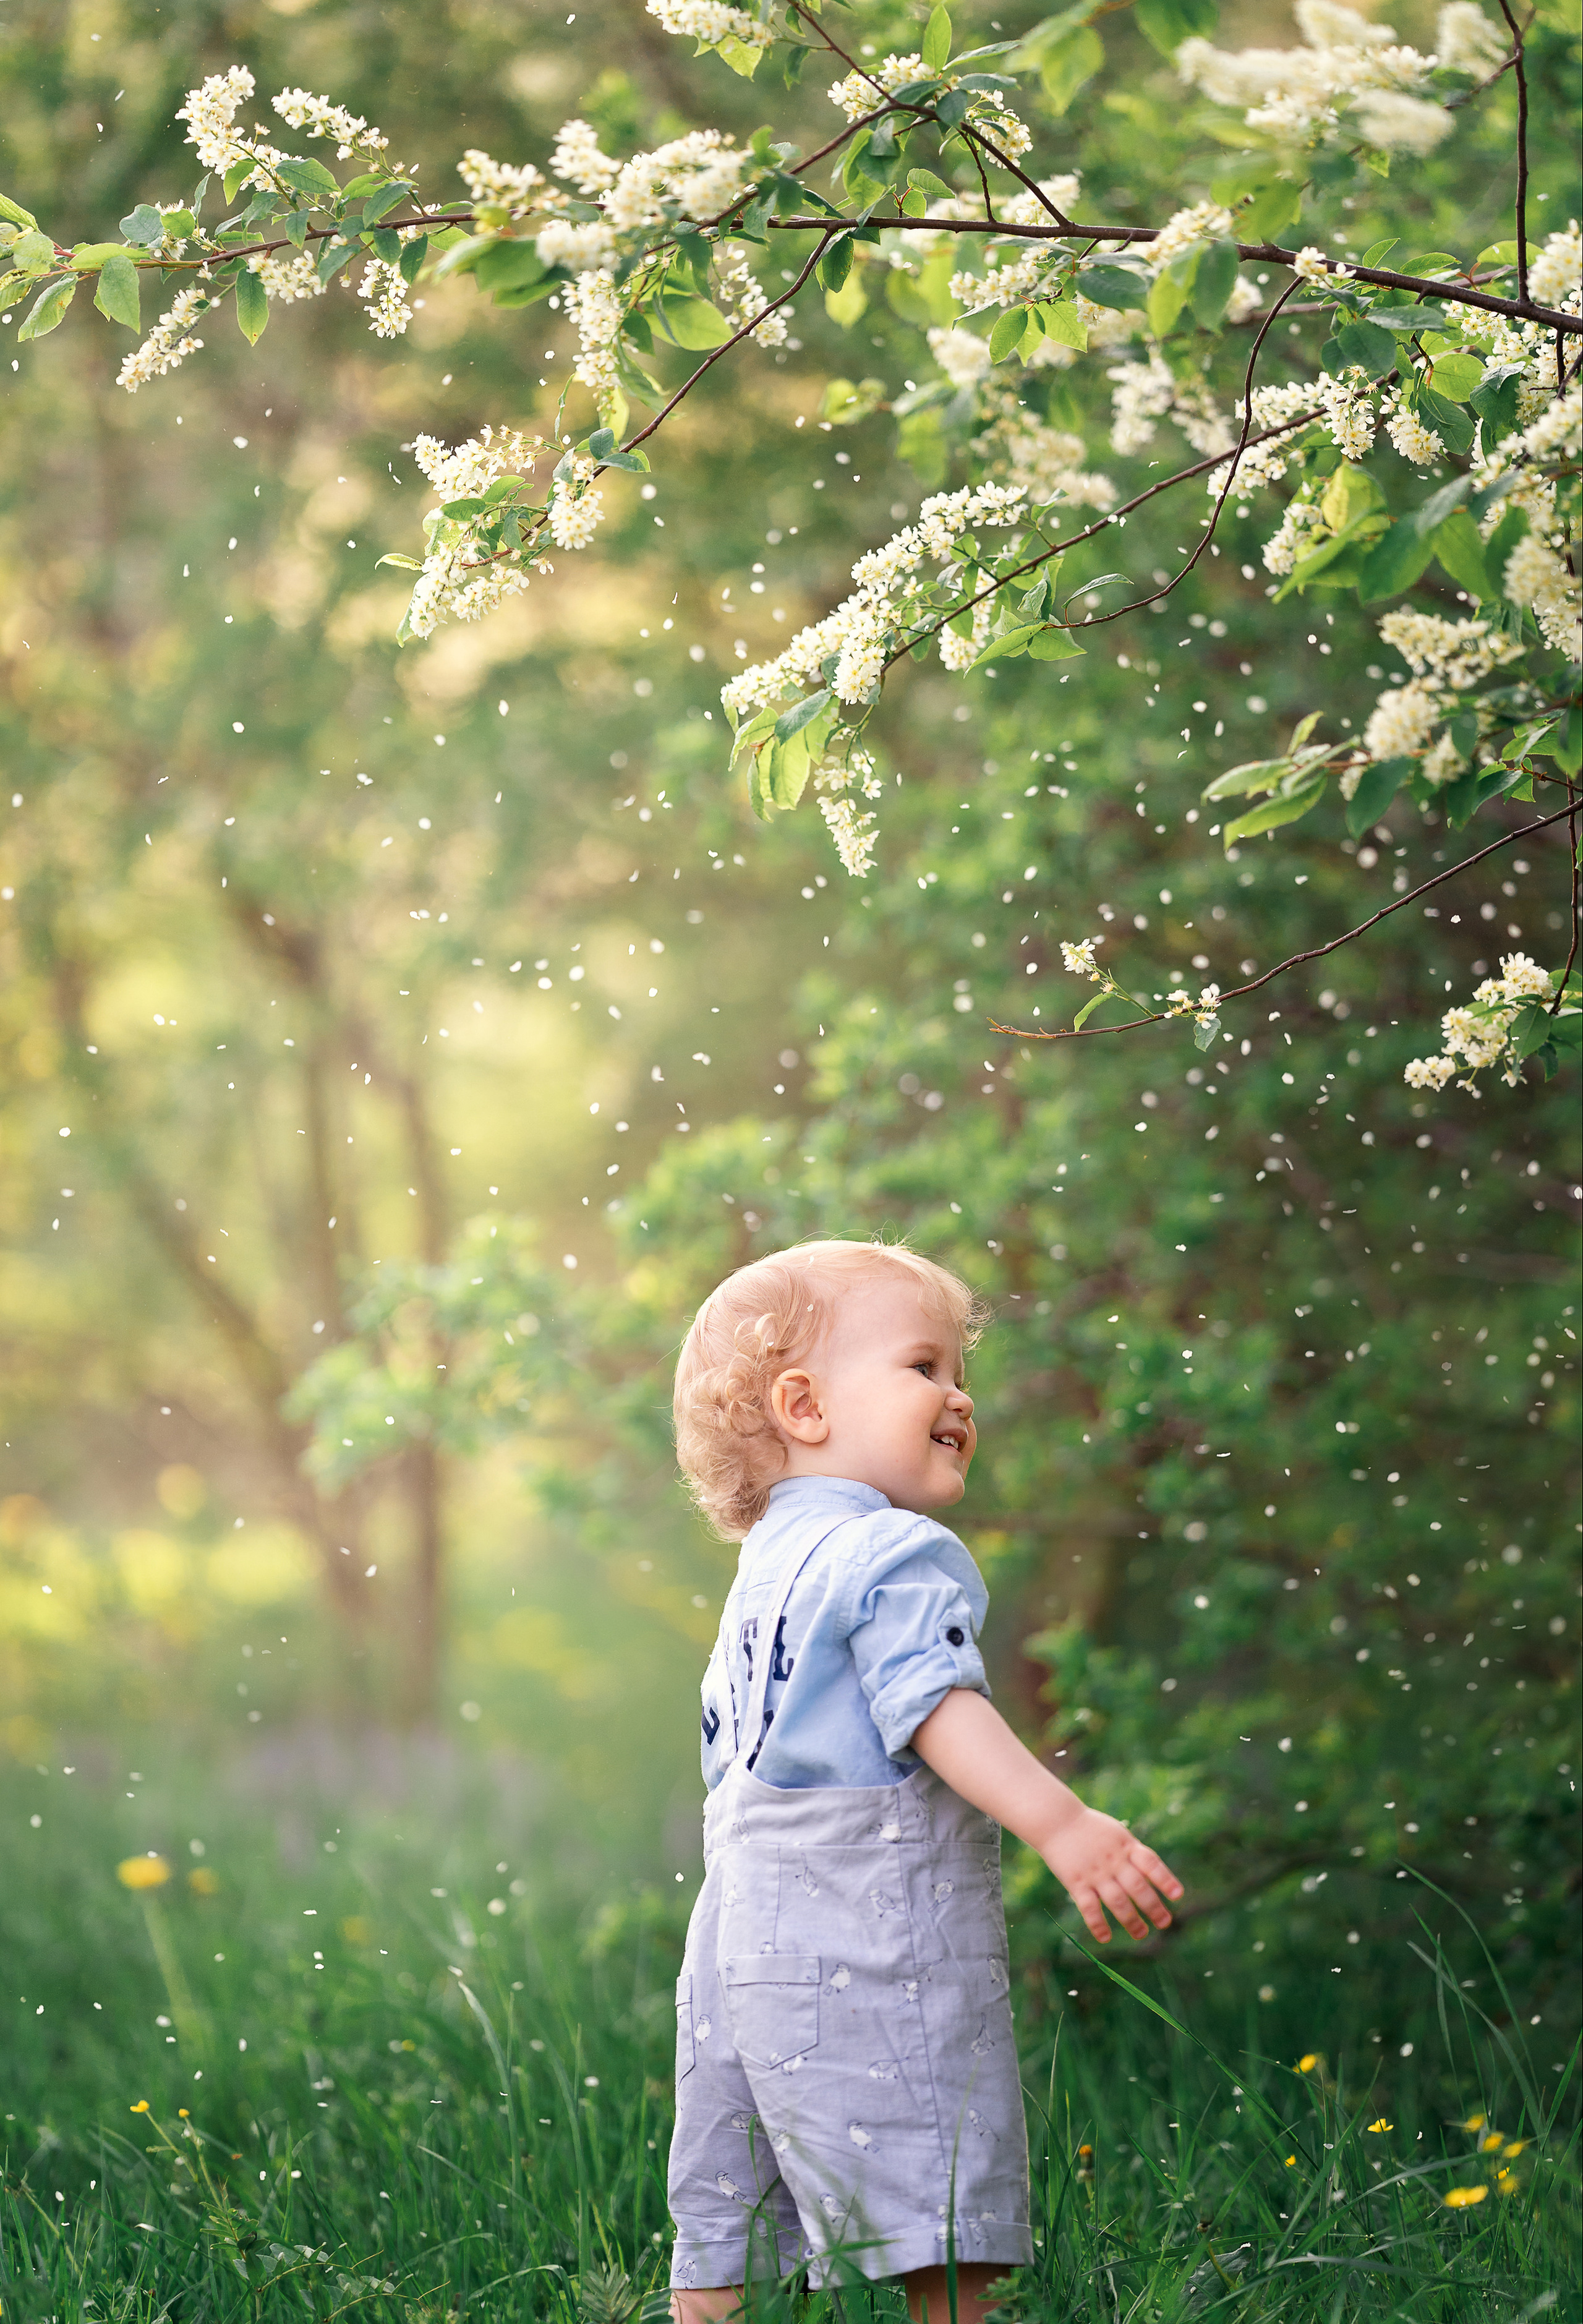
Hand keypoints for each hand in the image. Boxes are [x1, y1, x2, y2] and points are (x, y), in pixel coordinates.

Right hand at [1040, 1804, 1182, 1943]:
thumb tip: (1151, 1874)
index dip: (1165, 1879)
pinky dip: (1098, 1924)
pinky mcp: (1076, 1881)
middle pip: (1138, 1887)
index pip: (1151, 1863)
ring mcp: (1095, 1872)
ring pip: (1118, 1901)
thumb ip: (1132, 1852)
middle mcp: (1114, 1860)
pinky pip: (1089, 1907)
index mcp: (1126, 1845)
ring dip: (1131, 1920)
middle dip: (1153, 1907)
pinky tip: (1105, 1937)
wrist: (1056, 1819)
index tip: (1178, 1895)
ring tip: (1141, 1934)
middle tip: (1164, 1923)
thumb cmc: (1090, 1828)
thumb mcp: (1116, 1833)